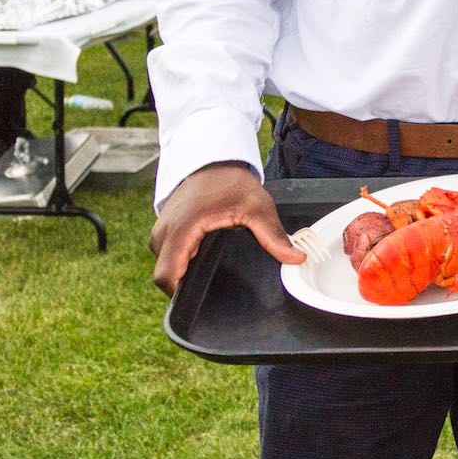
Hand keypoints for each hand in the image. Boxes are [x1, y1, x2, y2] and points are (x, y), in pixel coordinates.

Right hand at [149, 161, 303, 295]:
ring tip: (211, 269)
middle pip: (166, 276)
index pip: (167, 276)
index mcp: (182, 229)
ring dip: (185, 273)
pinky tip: (203, 260)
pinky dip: (183, 262)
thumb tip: (297, 258)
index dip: (181, 292)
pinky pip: (168, 257)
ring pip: (166, 267)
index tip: (205, 295)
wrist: (214, 162)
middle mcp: (163, 233)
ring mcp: (160, 233)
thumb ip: (274, 235)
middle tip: (216, 283)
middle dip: (187, 285)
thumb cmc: (232, 182)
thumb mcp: (257, 207)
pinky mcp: (163, 232)